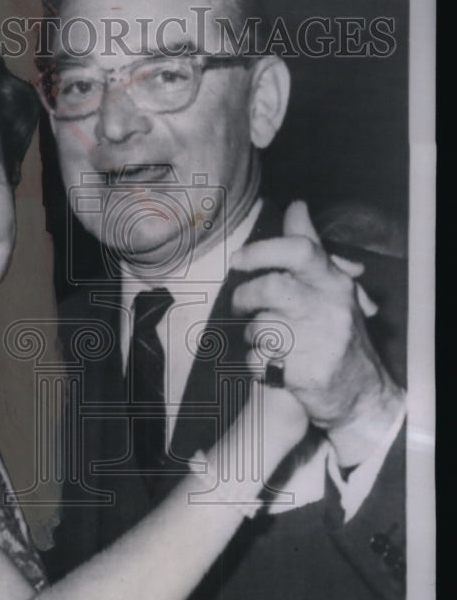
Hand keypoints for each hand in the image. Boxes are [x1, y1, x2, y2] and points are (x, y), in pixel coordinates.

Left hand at [231, 201, 402, 463]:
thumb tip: (296, 206)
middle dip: (244, 297)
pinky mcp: (304, 373)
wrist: (359, 393)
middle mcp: (328, 308)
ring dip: (252, 336)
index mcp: (333, 283)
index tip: (240, 260)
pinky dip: (255, 364)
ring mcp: (317, 341)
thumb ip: (311, 249)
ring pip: (259, 328)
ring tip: (266, 341)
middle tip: (240, 305)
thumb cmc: (337, 332)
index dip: (263, 250)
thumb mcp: (332, 288)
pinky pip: (257, 361)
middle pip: (271, 288)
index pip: (300, 250)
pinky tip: (269, 364)